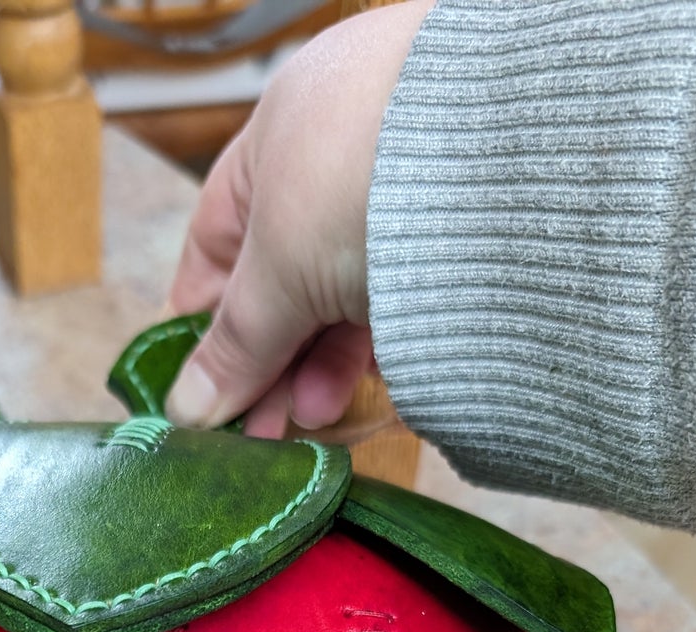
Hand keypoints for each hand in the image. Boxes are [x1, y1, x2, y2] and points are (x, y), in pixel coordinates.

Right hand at [165, 0, 433, 436]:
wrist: (507, 155)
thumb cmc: (363, 182)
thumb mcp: (279, 270)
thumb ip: (235, 345)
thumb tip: (187, 410)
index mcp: (280, 133)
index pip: (219, 240)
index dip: (203, 320)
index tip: (200, 389)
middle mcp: (341, 155)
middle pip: (283, 280)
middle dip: (268, 362)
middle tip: (259, 433)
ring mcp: (405, 192)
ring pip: (343, 297)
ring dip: (320, 368)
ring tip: (314, 419)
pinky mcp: (460, 234)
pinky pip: (403, 302)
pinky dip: (379, 351)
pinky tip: (371, 391)